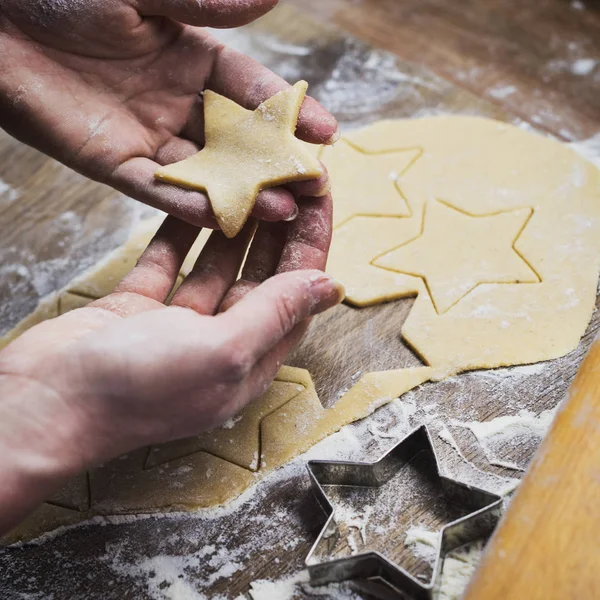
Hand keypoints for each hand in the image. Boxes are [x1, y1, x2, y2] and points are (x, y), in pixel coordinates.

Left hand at [0, 0, 336, 225]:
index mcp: (190, 55)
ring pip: (204, 170)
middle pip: (236, 139)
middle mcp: (177, 101)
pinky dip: (187, 202)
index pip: (251, 89)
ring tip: (283, 210)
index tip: (326, 131)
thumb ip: (205, 2)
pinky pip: (155, 188)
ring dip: (241, 190)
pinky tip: (221, 216)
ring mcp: (147, 135)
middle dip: (275, 161)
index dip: (289, 110)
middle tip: (314, 182)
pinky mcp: (113, 162)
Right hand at [0, 193, 342, 532]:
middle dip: (279, 228)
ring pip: (217, 265)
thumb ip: (275, 314)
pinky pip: (170, 262)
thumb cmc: (137, 389)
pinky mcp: (140, 307)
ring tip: (252, 181)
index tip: (320, 194)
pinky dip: (183, 234)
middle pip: (262, 276)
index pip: (296, 293)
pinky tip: (197, 203)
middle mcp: (220, 342)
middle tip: (289, 178)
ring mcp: (178, 324)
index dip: (311, 243)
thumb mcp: (222, 351)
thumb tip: (331, 287)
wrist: (45, 403)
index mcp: (250, 360)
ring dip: (236, 226)